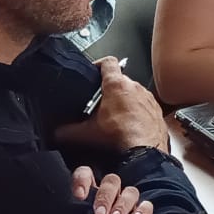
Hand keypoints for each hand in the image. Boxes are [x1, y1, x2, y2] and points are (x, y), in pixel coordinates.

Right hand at [55, 57, 169, 152]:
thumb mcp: (87, 133)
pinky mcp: (156, 109)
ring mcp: (147, 97)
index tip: (94, 70)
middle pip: (120, 79)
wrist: (145, 151)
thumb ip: (68, 131)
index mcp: (116, 85)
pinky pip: (145, 104)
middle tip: (101, 102)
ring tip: (115, 115)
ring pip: (134, 92)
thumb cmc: (121, 137)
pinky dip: (138, 111)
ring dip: (125, 99)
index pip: (108, 62)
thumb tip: (56, 133)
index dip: (99, 64)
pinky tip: (131, 124)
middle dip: (110, 88)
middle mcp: (134, 87)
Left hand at [70, 166, 153, 213]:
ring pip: (130, 192)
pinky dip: (142, 211)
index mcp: (88, 191)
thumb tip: (69, 208)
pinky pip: (146, 206)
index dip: (82, 181)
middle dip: (105, 198)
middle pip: (111, 182)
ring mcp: (125, 201)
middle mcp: (108, 192)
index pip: (85, 174)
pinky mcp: (139, 213)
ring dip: (122, 205)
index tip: (79, 197)